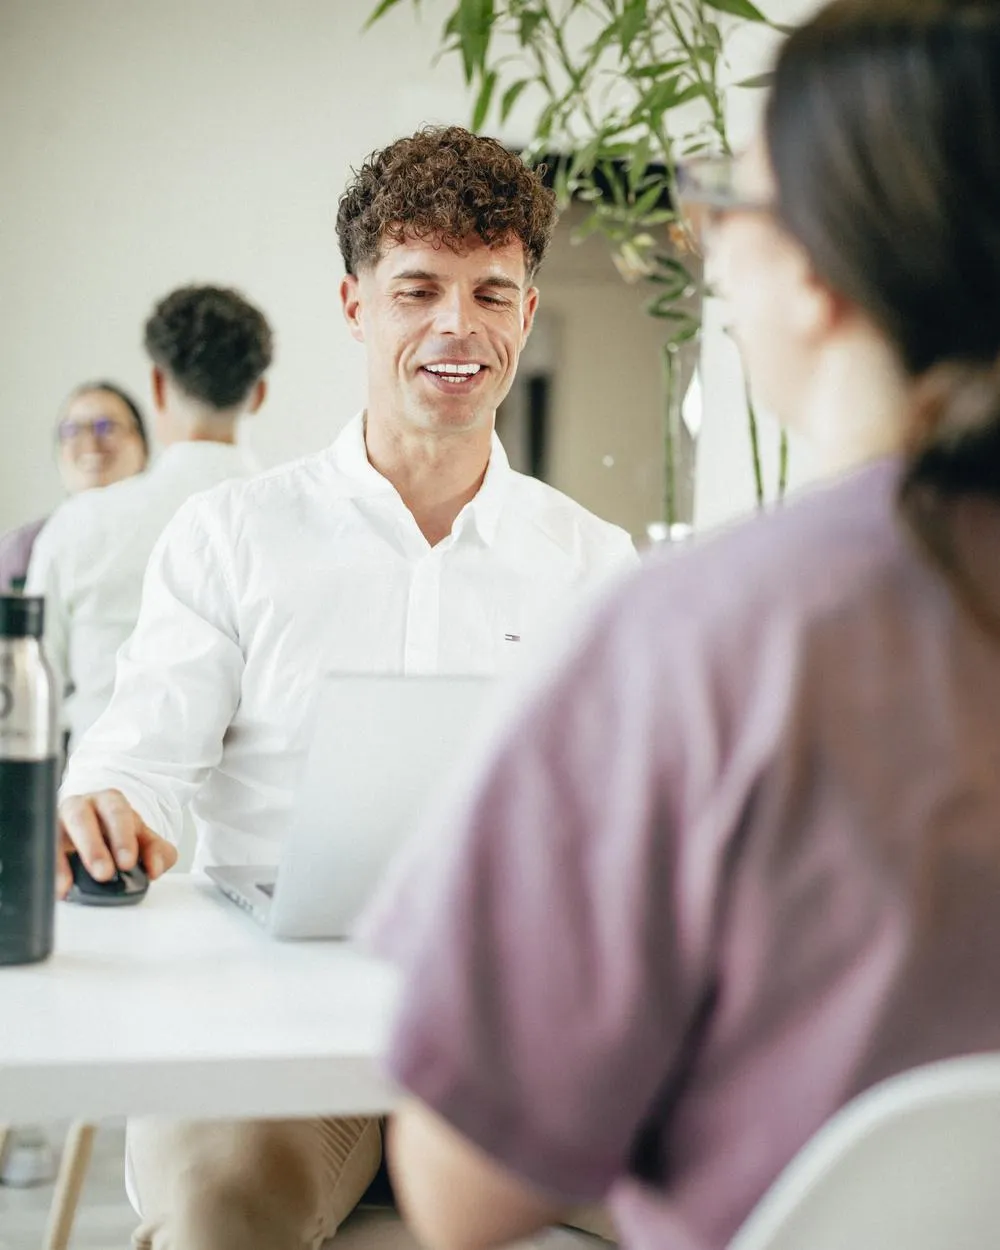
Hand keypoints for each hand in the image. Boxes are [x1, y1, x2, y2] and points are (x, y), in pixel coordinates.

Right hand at [56, 790, 177, 898]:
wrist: (98, 836)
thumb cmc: (120, 835)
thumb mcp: (144, 841)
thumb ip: (158, 852)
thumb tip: (155, 869)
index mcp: (110, 801)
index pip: (116, 811)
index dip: (122, 836)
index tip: (127, 863)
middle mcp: (81, 807)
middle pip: (81, 817)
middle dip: (93, 846)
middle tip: (104, 874)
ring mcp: (57, 822)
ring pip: (53, 832)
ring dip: (63, 860)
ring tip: (70, 884)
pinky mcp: (44, 840)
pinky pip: (42, 852)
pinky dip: (49, 871)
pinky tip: (58, 889)